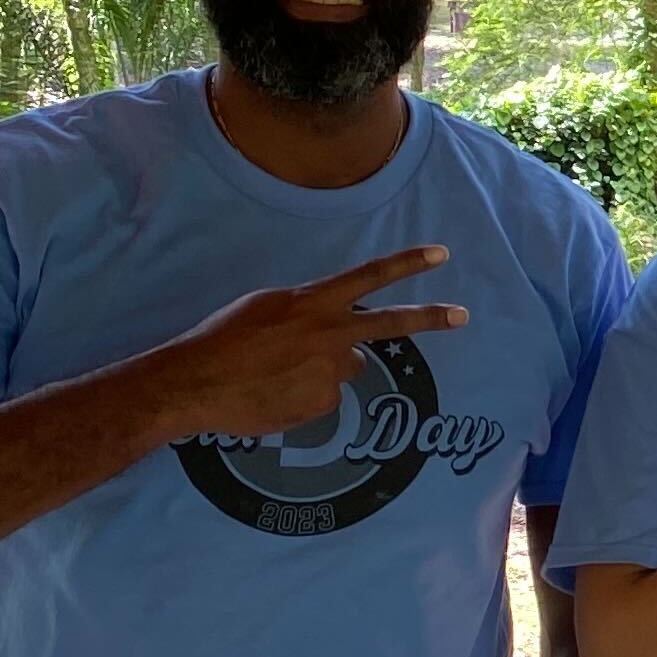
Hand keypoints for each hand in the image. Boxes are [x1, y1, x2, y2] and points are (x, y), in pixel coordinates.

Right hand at [146, 245, 467, 443]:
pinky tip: (274, 395)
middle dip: (429, 318)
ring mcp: (329, 369)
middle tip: (463, 316)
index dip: (406, 264)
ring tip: (277, 375)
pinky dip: (305, 398)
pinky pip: (324, 398)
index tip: (440, 254)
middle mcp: (327, 331)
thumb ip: (307, 315)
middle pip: (388, 323)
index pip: (367, 276)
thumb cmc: (222, 341)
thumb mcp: (265, 310)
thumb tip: (333, 333)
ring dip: (322, 372)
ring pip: (344, 368)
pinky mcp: (323, 402)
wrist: (194, 382)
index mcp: (310, 301)